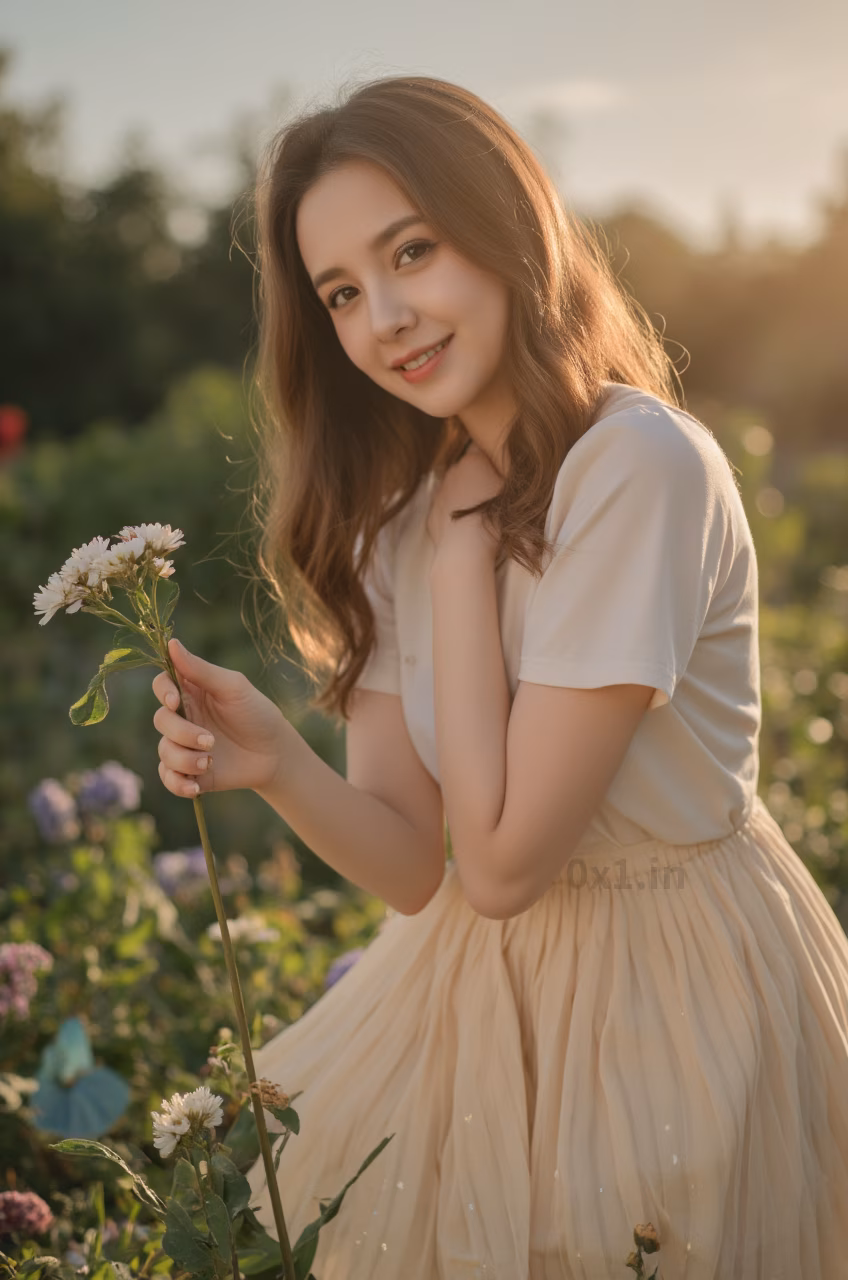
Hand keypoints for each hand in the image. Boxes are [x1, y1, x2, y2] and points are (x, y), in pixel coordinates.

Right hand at [151, 637, 292, 798]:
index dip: (163, 692)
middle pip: (161, 721)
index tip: (176, 701)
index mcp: (192, 692)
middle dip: (182, 733)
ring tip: (209, 762)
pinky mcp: (189, 771)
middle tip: (210, 740)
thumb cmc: (257, 713)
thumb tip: (171, 643)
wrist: (276, 754)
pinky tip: (195, 785)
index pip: (162, 685)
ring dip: (184, 759)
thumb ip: (201, 670)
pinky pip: (168, 778)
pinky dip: (178, 783)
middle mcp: (184, 718)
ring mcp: (185, 745)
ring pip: (164, 751)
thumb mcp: (233, 687)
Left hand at [426, 441, 503, 555]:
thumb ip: (506, 472)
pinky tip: (466, 528)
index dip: (491, 458)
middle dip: (477, 477)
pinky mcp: (432, 513)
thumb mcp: (511, 488)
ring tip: (479, 515)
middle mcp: (453, 471)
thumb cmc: (495, 516)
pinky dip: (453, 515)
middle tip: (492, 494)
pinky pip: (445, 509)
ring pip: (455, 489)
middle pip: (468, 469)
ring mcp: (440, 492)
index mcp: (473, 460)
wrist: (466, 547)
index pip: (482, 448)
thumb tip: (505, 465)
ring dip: (465, 496)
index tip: (499, 469)